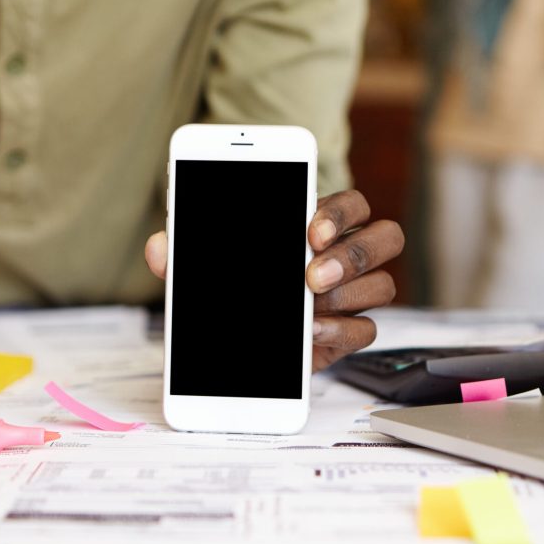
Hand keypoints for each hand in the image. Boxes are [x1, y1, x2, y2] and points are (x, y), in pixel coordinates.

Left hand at [144, 189, 403, 371]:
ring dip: (348, 293)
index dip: (339, 214)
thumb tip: (158, 248)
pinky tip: (309, 332)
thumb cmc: (235, 281)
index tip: (310, 231)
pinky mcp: (346, 334)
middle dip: (354, 254)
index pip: (352, 204)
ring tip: (307, 303)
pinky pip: (366, 331)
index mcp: (320, 225)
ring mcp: (351, 296)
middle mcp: (346, 257)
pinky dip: (340, 331)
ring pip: (383, 285)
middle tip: (311, 274)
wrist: (240, 338)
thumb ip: (186, 251)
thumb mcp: (206, 263)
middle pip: (385, 237)